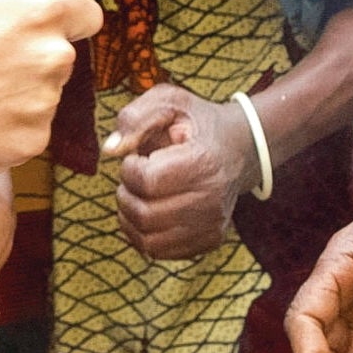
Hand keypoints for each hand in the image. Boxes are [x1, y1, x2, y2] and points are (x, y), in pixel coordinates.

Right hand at [0, 0, 101, 175]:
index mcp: (45, 12)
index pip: (87, 14)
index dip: (61, 17)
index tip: (27, 25)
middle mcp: (55, 57)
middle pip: (64, 54)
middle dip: (35, 53)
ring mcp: (46, 103)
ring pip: (49, 91)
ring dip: (23, 90)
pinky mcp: (34, 141)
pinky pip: (35, 126)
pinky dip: (12, 123)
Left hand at [103, 82, 249, 259]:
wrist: (240, 148)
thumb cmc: (198, 123)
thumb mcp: (169, 101)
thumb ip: (135, 118)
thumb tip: (111, 150)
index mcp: (203, 162)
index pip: (147, 181)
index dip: (129, 168)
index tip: (136, 157)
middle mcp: (212, 200)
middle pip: (144, 214)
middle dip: (125, 194)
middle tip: (133, 178)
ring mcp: (212, 225)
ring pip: (148, 239)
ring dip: (129, 216)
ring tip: (137, 194)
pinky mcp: (209, 241)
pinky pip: (159, 251)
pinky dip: (141, 234)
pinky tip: (146, 210)